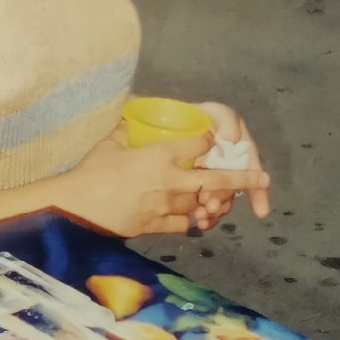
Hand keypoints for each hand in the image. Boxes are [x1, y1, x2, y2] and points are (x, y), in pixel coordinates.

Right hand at [59, 124, 270, 238]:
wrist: (76, 210)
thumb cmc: (90, 173)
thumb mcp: (110, 144)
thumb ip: (127, 130)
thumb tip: (132, 114)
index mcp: (160, 154)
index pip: (200, 144)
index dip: (211, 140)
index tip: (214, 139)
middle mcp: (170, 180)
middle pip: (215, 179)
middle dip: (242, 179)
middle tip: (263, 178)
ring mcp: (166, 205)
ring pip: (202, 202)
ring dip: (213, 201)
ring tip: (223, 201)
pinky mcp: (158, 225)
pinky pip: (186, 223)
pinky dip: (194, 220)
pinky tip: (196, 217)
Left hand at [191, 103, 270, 226]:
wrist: (166, 128)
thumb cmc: (194, 116)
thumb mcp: (214, 112)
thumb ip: (225, 120)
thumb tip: (231, 138)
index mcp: (238, 150)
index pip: (251, 170)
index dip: (257, 191)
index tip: (260, 211)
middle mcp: (229, 167)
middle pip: (232, 189)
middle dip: (224, 200)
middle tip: (211, 206)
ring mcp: (213, 179)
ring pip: (220, 201)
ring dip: (214, 211)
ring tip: (202, 215)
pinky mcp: (197, 189)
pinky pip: (204, 206)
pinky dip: (204, 215)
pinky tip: (198, 220)